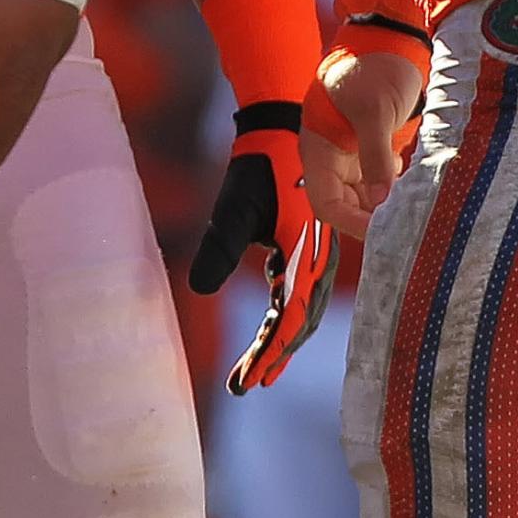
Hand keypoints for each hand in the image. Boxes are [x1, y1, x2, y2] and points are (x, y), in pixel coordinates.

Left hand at [190, 100, 336, 388]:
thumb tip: (198, 289)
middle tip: (245, 386)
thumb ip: (219, 247)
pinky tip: (270, 332)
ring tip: (257, 373)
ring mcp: (318, 255)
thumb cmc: (258, 168)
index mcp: (306, 254)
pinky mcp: (309, 249)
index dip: (268, 354)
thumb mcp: (234, 208)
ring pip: (302, 312)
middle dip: (274, 357)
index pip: (288, 319)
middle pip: (299, 323)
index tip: (246, 382)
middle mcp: (319, 260)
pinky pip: (300, 294)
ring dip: (281, 343)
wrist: (281, 132)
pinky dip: (286, 318)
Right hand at [301, 48, 424, 241]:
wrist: (389, 40)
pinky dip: (395, 189)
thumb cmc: (374, 68)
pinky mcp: (371, 150)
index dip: (352, 223)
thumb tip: (381, 199)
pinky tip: (413, 182)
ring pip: (364, 198)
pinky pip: (378, 183)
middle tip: (407, 222)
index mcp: (319, 149)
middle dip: (373, 217)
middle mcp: (331, 158)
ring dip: (385, 205)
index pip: (327, 204)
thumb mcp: (375, 110)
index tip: (383, 232)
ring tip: (413, 205)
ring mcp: (351, 155)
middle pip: (346, 207)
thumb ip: (375, 155)